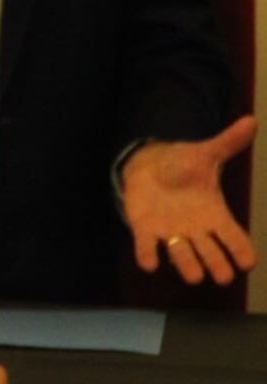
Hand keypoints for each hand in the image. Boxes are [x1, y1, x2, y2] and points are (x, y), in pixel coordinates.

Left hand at [124, 115, 257, 284]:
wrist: (151, 168)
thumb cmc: (185, 168)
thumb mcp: (206, 154)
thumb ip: (228, 142)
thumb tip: (251, 120)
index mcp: (216, 216)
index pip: (236, 240)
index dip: (242, 253)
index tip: (248, 262)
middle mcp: (197, 232)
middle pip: (213, 257)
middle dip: (217, 267)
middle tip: (222, 275)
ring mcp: (172, 234)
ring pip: (183, 257)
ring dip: (186, 266)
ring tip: (194, 276)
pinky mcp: (146, 231)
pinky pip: (148, 248)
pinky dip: (148, 256)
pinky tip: (148, 263)